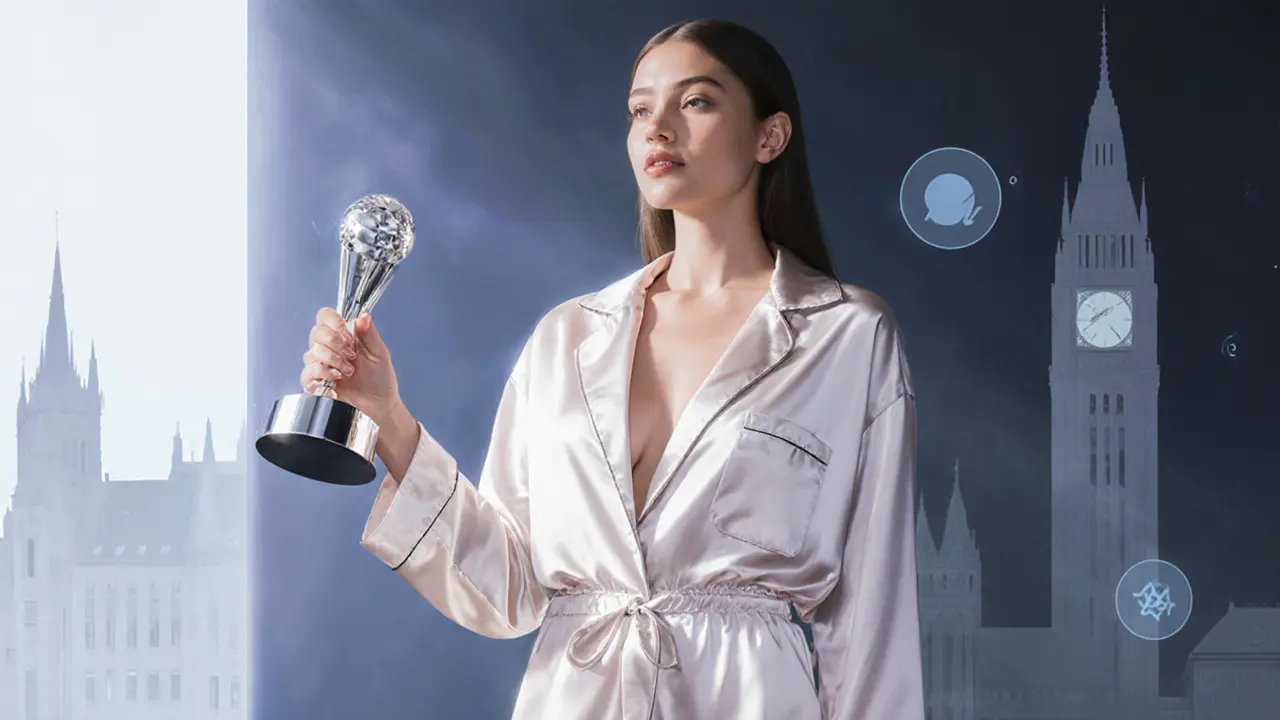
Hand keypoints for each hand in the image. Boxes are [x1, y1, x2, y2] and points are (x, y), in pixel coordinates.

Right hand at [300, 308, 402, 425]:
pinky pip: (306, 372)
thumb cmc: (381, 379)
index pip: (325, 317)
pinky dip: (321, 373)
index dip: (331, 320)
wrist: (379, 404)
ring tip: (348, 371)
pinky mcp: (316, 382)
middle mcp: (330, 348)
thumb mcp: (379, 353)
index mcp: (344, 337)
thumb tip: (363, 316)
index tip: (344, 330)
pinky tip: (335, 379)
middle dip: (335, 344)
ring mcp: (321, 365)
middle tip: (351, 356)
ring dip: (332, 361)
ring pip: (311, 352)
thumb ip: (369, 333)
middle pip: (316, 333)